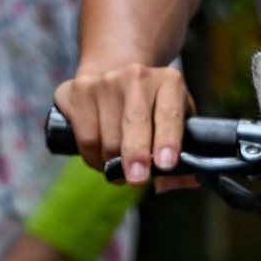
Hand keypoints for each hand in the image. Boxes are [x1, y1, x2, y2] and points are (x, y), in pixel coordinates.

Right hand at [54, 64, 195, 185]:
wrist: (114, 81)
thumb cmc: (152, 113)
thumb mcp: (177, 128)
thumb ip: (181, 159)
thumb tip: (165, 184)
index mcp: (169, 83)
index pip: (169, 114)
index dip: (168, 140)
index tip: (165, 164)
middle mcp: (137, 75)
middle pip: (135, 124)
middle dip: (136, 155)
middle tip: (137, 179)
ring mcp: (105, 80)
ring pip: (109, 140)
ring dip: (114, 164)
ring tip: (120, 164)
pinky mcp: (78, 89)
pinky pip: (87, 140)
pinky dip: (94, 159)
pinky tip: (101, 156)